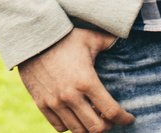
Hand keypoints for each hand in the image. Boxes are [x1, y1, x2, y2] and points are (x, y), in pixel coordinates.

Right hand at [17, 27, 132, 132]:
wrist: (31, 38)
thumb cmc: (64, 37)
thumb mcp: (90, 37)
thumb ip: (109, 41)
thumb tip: (125, 37)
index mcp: (87, 81)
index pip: (112, 112)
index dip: (124, 119)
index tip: (129, 118)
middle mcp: (71, 96)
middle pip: (96, 128)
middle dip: (107, 126)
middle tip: (109, 119)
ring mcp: (55, 102)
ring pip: (78, 131)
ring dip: (88, 127)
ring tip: (92, 117)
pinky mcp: (41, 103)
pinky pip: (59, 126)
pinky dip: (70, 126)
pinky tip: (74, 116)